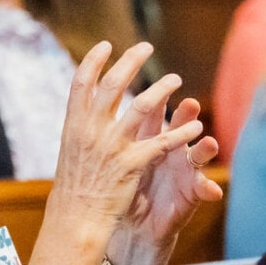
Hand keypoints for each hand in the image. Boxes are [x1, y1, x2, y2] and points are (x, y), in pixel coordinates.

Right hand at [49, 41, 204, 229]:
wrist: (76, 219)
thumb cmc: (74, 187)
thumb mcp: (70, 150)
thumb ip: (80, 125)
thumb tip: (85, 102)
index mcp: (73, 125)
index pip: (81, 83)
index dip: (93, 61)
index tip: (105, 45)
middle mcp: (91, 131)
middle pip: (112, 85)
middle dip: (130, 62)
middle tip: (146, 46)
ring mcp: (111, 147)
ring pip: (142, 107)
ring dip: (162, 90)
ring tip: (176, 79)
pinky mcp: (131, 165)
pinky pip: (162, 144)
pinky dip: (181, 134)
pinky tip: (195, 125)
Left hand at [119, 94, 222, 254]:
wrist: (133, 227)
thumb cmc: (122, 189)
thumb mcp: (115, 159)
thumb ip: (109, 135)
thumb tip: (87, 105)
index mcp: (148, 140)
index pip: (154, 114)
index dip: (157, 99)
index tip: (161, 86)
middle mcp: (169, 150)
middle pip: (180, 127)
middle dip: (186, 116)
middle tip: (190, 104)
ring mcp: (183, 171)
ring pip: (198, 155)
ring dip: (205, 149)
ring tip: (209, 143)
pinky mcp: (191, 194)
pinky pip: (203, 190)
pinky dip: (209, 189)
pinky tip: (214, 191)